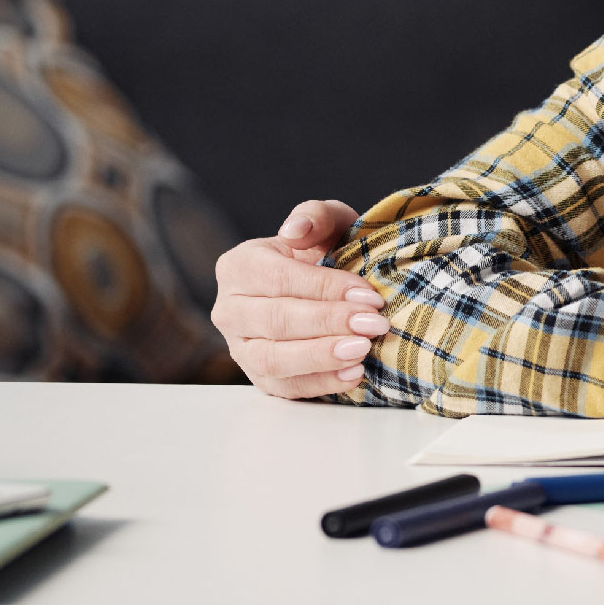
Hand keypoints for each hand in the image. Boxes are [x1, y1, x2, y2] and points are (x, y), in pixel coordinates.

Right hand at [211, 200, 384, 398]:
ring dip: (321, 357)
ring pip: (273, 359)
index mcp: (239, 266)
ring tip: (362, 352)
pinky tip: (354, 374)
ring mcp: (240, 347)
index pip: (279, 279)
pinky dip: (321, 384)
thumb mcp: (326, 225)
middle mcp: (229, 309)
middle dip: (329, 323)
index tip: (370, 296)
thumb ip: (316, 216)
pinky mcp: (259, 377)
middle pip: (276, 321)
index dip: (326, 289)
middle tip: (374, 325)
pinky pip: (285, 387)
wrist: (321, 288)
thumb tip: (295, 230)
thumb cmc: (322, 252)